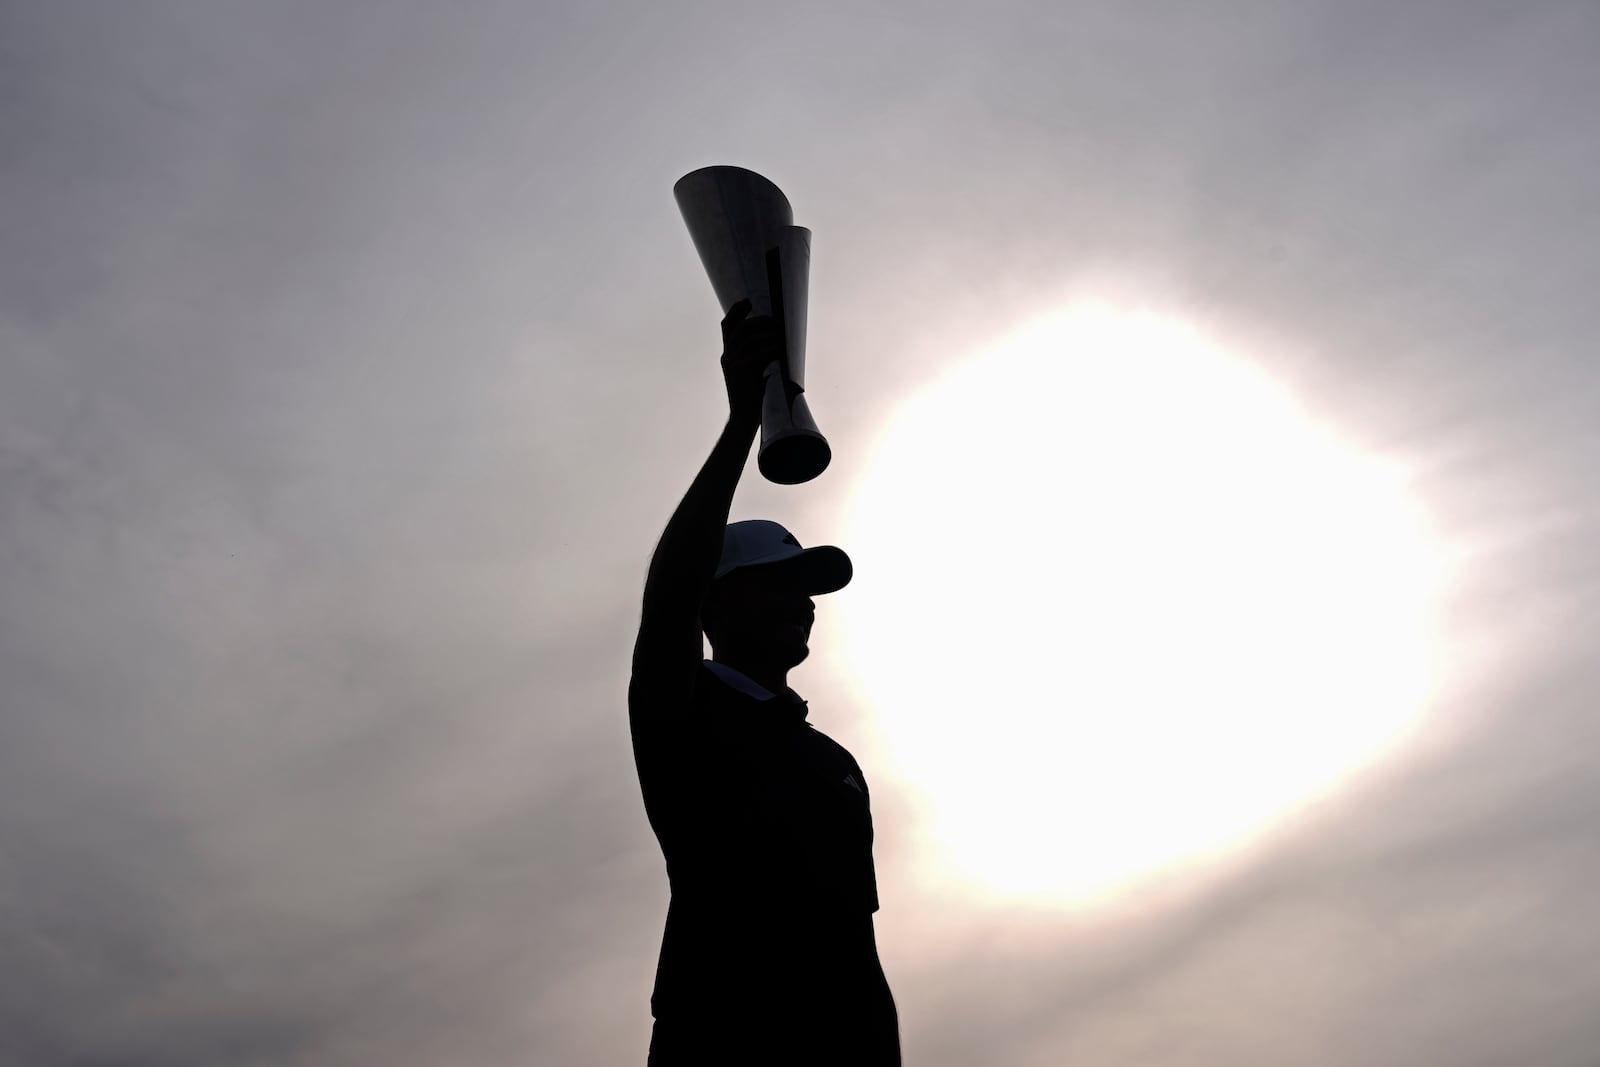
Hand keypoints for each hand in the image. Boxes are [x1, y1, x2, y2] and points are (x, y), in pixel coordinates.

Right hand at [720, 299, 781, 428]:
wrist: (744, 418)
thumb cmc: (753, 396)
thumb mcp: (753, 371)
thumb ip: (757, 355)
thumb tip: (774, 338)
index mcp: (728, 355)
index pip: (727, 326)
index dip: (736, 311)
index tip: (748, 301)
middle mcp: (727, 356)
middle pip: (740, 328)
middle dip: (759, 321)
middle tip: (775, 322)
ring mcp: (731, 363)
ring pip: (749, 339)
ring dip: (768, 335)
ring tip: (781, 337)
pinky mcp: (739, 371)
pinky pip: (757, 353)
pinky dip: (770, 349)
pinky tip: (779, 351)